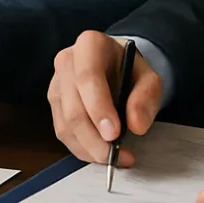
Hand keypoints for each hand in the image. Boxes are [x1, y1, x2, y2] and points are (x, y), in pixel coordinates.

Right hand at [48, 31, 161, 166]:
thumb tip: (136, 125)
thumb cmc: (129, 69)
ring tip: (114, 157)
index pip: (88, 77)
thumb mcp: (149, 77)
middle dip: (94, 138)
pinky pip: (63, 132)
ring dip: (88, 148)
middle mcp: (66, 61)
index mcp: (89, 44)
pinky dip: (82, 148)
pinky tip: (100, 152)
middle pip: (73, 107)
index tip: (114, 134)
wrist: (115, 64)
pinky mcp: (54, 104)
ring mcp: (56, 83)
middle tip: (116, 155)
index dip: (98, 108)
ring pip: (65, 124)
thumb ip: (146, 97)